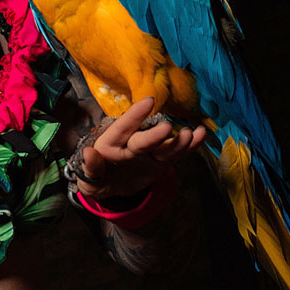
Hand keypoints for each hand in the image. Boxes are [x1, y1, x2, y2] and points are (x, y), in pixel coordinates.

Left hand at [75, 97, 205, 198]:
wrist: (112, 187)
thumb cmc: (96, 181)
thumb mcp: (89, 181)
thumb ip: (90, 169)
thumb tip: (88, 153)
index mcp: (111, 145)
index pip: (122, 129)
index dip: (134, 116)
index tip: (148, 102)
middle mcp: (131, 145)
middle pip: (144, 140)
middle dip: (155, 135)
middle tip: (167, 127)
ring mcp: (148, 153)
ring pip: (164, 147)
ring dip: (178, 141)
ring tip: (192, 134)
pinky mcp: (161, 162)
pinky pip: (177, 155)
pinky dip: (189, 147)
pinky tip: (201, 135)